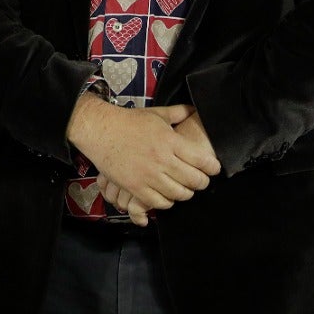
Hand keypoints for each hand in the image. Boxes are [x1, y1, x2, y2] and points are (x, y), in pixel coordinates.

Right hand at [68, 97, 216, 220]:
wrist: (100, 130)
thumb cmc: (128, 121)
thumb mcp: (156, 113)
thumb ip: (177, 113)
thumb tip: (192, 110)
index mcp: (169, 140)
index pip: (201, 161)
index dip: (212, 167)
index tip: (214, 169)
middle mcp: (162, 159)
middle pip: (194, 181)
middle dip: (202, 183)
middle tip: (201, 181)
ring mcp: (148, 175)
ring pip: (179, 194)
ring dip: (185, 193)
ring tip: (184, 189)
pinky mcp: (136, 187)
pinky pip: (159, 203)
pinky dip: (167, 202)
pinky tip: (167, 196)